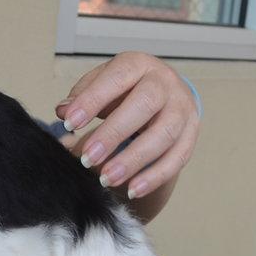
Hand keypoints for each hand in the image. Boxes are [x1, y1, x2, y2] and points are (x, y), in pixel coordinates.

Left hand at [56, 52, 199, 206]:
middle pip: (144, 104)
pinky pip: (177, 158)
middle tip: (88, 157)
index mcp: (139, 65)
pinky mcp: (191, 134)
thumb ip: (82, 96)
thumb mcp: (102, 85)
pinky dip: (154, 177)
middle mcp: (165, 83)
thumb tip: (64, 111)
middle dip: (114, 133)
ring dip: (134, 160)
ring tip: (107, 178)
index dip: (93, 100)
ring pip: (163, 134)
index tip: (70, 122)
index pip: (117, 77)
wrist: (165, 95)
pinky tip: (133, 190)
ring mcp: (182, 109)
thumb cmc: (126, 90)